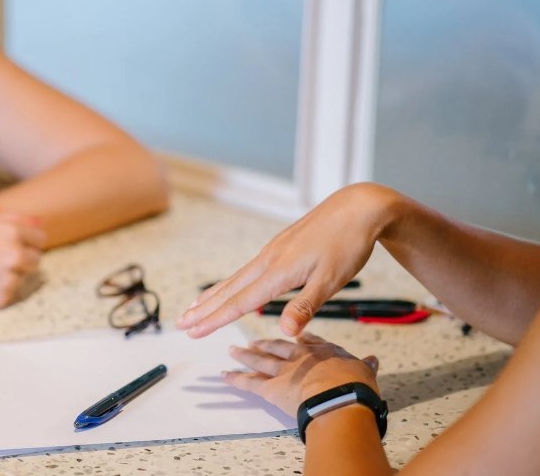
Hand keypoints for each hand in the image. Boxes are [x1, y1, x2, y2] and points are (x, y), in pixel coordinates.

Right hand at [0, 213, 46, 309]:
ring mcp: (8, 278)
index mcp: (10, 231)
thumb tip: (40, 222)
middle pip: (35, 260)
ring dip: (10, 275)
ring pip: (23, 278)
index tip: (15, 244)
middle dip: (21, 259)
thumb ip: (13, 219)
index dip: (27, 241)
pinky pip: (10, 293)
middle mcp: (14, 254)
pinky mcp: (0, 299)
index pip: (40, 238)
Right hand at [176, 183, 402, 337]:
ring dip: (214, 295)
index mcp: (278, 271)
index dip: (215, 319)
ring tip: (194, 306)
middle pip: (229, 289)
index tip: (192, 331)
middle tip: (180, 323)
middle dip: (204, 309)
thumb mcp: (331, 279)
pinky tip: (232, 286)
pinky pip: (248, 269)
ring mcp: (273, 251)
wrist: (358, 207)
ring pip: (236, 278)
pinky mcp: (280, 247)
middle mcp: (269, 260)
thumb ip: (305, 306)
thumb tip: (284, 333)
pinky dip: (232, 282)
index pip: (240, 301)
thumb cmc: (348, 243)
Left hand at [224, 333, 379, 417]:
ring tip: (233, 351)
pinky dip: (236, 379)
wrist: (340, 398)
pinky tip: (225, 375)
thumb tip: (374, 360)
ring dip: (245, 355)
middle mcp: (300, 357)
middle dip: (266, 344)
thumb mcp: (365, 372)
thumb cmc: (355, 387)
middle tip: (253, 341)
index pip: (309, 341)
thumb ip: (365, 366)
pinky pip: (249, 383)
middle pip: (279, 347)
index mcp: (324, 351)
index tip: (294, 335)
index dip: (300, 339)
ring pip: (260, 360)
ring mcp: (284, 371)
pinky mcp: (271, 388)